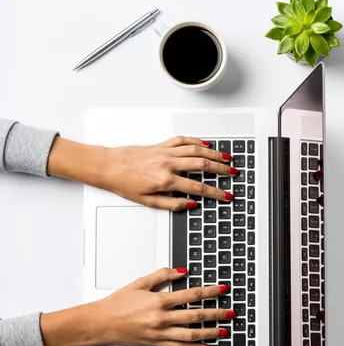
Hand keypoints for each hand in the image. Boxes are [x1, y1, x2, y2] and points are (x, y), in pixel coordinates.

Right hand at [40, 268, 235, 345]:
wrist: (101, 322)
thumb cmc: (118, 303)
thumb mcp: (140, 283)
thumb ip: (163, 275)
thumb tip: (182, 270)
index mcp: (159, 301)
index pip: (192, 295)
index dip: (210, 292)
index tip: (222, 290)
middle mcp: (161, 318)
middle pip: (196, 315)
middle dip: (216, 314)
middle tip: (231, 312)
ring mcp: (159, 332)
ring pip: (190, 334)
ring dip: (209, 332)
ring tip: (223, 331)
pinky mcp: (156, 342)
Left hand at [48, 136, 237, 210]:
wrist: (107, 166)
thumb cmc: (123, 183)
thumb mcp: (147, 201)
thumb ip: (172, 204)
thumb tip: (191, 204)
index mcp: (165, 180)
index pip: (198, 188)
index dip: (215, 193)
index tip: (226, 196)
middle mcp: (168, 164)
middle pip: (202, 165)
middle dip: (221, 170)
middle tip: (233, 174)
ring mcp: (165, 152)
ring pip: (196, 150)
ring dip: (214, 154)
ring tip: (227, 159)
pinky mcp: (161, 145)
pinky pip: (183, 141)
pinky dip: (197, 141)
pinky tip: (207, 145)